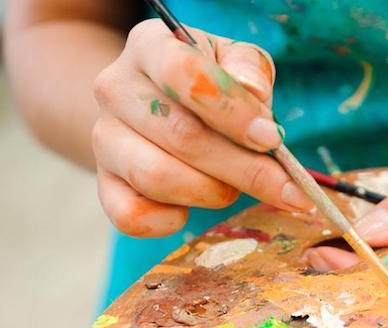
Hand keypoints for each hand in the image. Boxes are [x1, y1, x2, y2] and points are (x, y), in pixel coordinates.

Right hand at [92, 19, 311, 236]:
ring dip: (213, 192)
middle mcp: (115, 89)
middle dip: (243, 168)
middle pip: (181, 135)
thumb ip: (248, 69)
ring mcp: (103, 138)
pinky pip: (131, 216)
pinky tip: (191, 210)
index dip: (234, 112)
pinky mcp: (103, 184)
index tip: (272, 140)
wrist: (158, 105)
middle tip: (283, 186)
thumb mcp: (234, 61)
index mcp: (149, 45)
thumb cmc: (209, 82)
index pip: (185, 74)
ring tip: (233, 188)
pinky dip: (171, 221)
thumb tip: (252, 90)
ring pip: (157, 177)